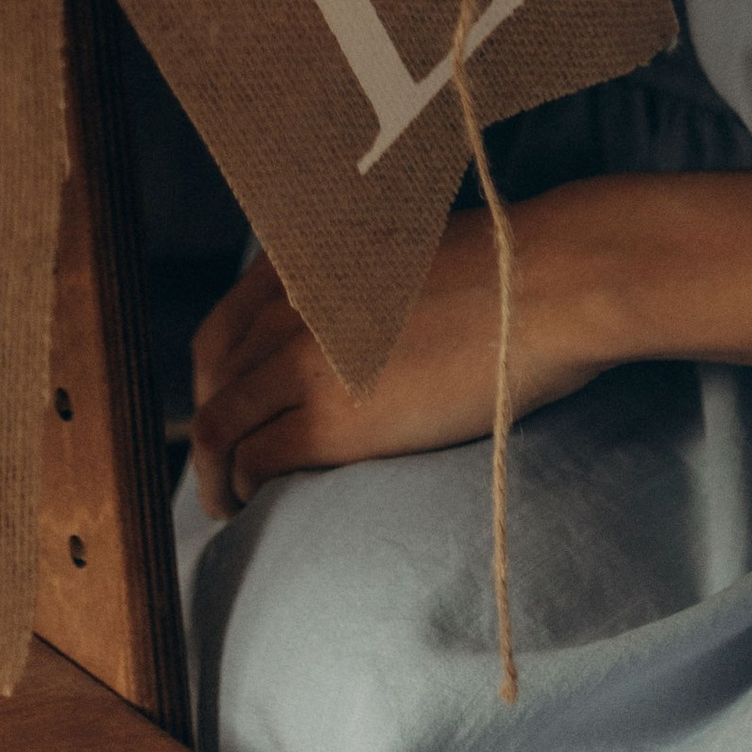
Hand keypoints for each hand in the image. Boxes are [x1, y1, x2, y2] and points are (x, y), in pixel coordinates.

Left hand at [188, 217, 599, 518]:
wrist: (542, 287)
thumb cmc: (495, 269)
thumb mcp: (395, 247)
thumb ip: (345, 279)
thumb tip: (333, 328)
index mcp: (298, 259)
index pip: (220, 330)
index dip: (211, 383)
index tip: (221, 413)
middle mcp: (286, 304)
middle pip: (214, 380)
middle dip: (209, 430)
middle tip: (223, 469)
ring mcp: (304, 360)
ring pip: (221, 427)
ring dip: (217, 473)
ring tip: (230, 503)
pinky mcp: (333, 418)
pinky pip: (260, 462)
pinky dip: (246, 488)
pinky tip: (260, 504)